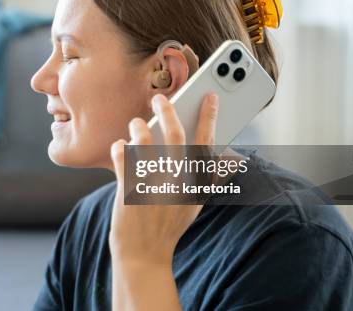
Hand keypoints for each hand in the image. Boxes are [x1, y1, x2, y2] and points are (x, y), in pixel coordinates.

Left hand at [109, 92, 218, 264]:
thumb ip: (211, 181)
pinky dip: (120, 146)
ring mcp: (152, 185)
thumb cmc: (169, 227)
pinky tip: (120, 145)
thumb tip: (232, 161)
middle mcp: (176, 182)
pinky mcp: (128, 189)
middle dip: (168, 110)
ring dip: (139, 127)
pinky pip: (122, 156)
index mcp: (194, 184)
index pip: (205, 143)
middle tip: (159, 97)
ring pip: (144, 141)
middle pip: (174, 135)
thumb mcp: (195, 206)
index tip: (209, 96)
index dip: (209, 117)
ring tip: (137, 123)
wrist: (144, 256)